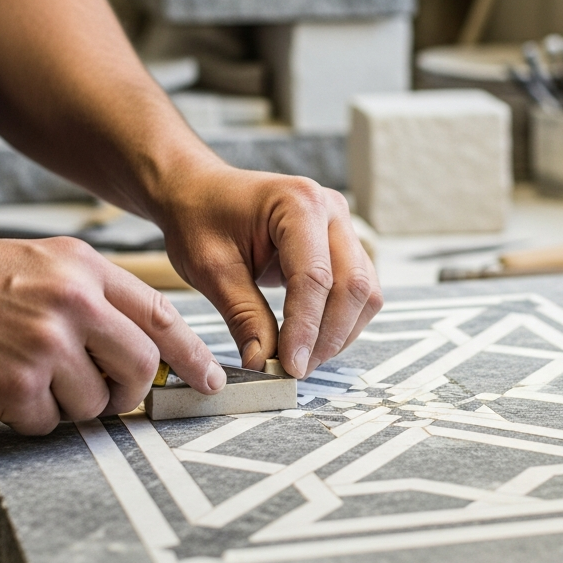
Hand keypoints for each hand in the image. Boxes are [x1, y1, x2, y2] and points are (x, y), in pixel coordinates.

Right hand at [0, 236, 224, 434]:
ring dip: (70, 404)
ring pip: (96, 401)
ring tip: (29, 379)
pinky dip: (29, 417)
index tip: (209, 379)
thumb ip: (91, 295)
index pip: (160, 315)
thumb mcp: (37, 261)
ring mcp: (45, 344)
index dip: (192, 353)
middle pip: (141, 365)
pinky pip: (49, 422)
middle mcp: (72, 301)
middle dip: (130, 390)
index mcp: (82, 267)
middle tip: (110, 396)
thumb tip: (141, 341)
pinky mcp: (16, 384)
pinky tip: (0, 389)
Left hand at [156, 164, 381, 378]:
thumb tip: (264, 362)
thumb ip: (243, 316)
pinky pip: (358, 290)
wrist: (198, 192)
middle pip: (353, 285)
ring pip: (365, 292)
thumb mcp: (211, 270)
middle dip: (328, 335)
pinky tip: (311, 340)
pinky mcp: (342, 245)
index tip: (290, 366)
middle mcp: (330, 210)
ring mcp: (341, 226)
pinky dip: (340, 321)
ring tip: (302, 358)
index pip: (315, 277)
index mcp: (298, 203)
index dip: (306, 328)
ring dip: (339, 332)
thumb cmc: (200, 218)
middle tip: (296, 370)